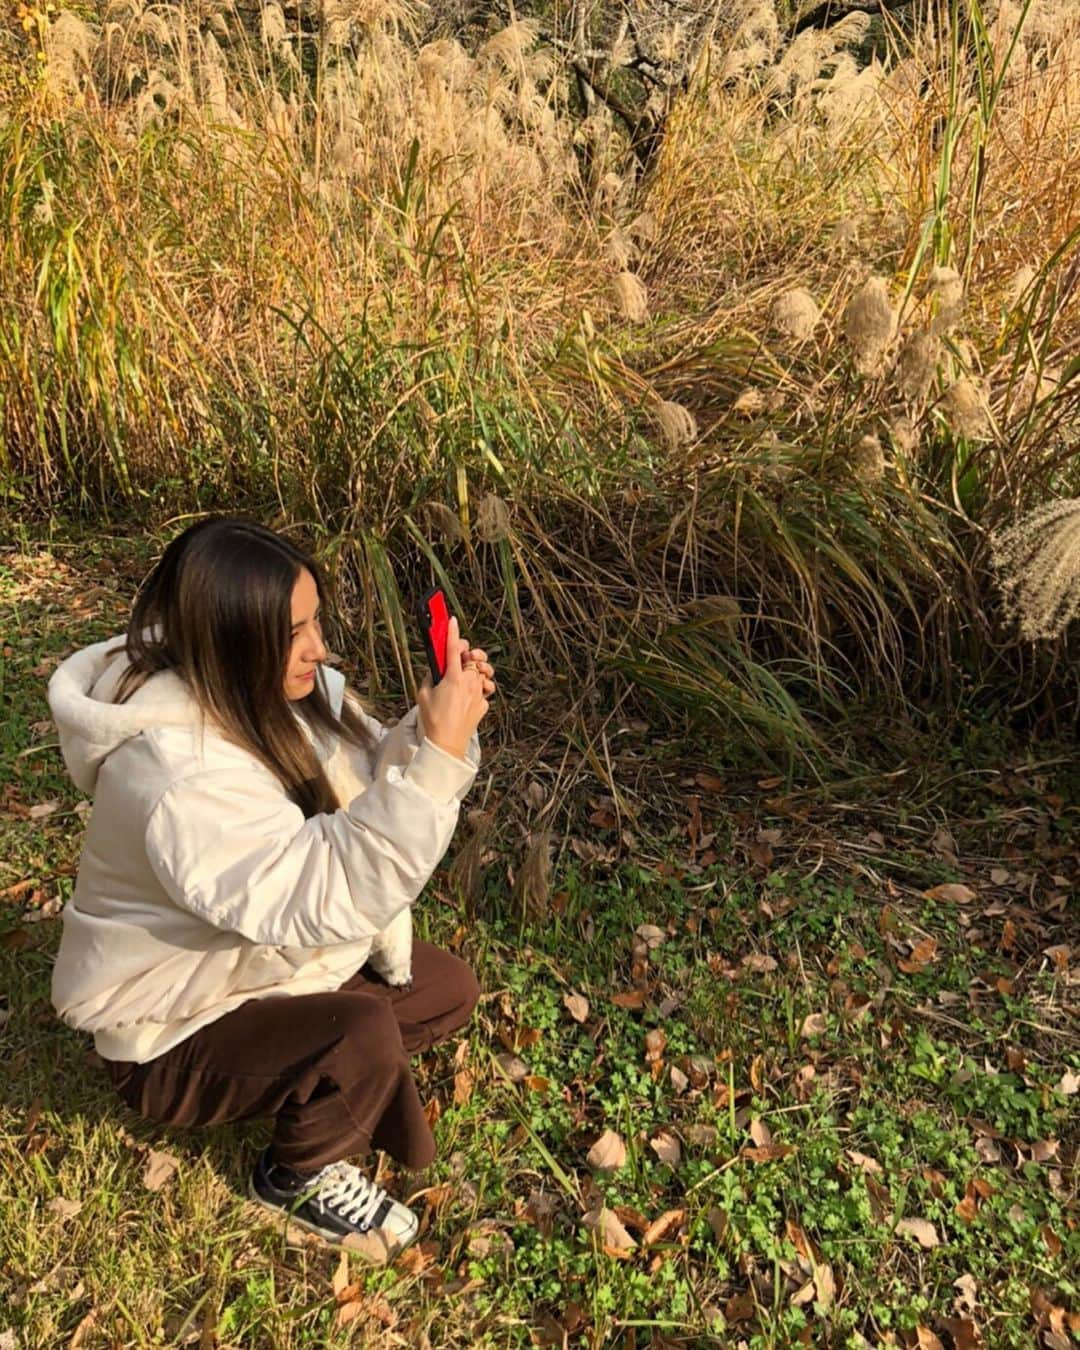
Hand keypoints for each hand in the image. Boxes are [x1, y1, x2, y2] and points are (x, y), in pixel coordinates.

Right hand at [416, 617, 491, 760]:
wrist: (446, 744)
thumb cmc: (433, 720)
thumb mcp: (423, 694)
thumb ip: (430, 677)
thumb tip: (435, 669)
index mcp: (453, 678)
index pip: (452, 649)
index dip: (452, 633)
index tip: (452, 620)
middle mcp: (469, 683)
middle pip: (474, 658)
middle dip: (468, 653)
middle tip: (461, 656)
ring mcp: (478, 693)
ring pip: (483, 672)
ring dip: (476, 669)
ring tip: (469, 674)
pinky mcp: (483, 704)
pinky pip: (484, 689)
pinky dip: (479, 687)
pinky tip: (472, 692)